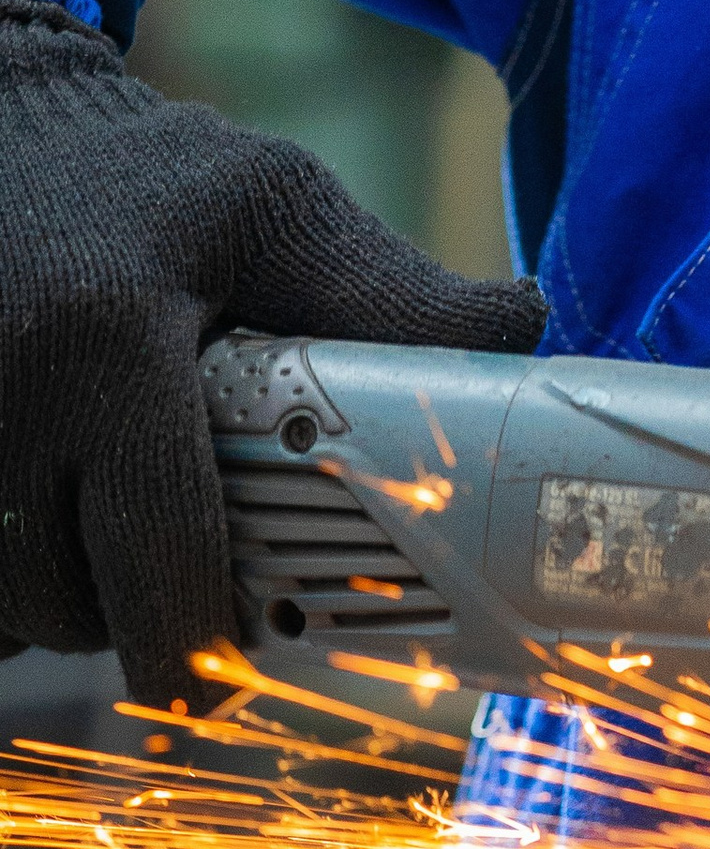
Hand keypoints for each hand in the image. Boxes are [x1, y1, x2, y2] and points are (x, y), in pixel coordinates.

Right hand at [0, 0, 545, 706]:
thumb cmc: (139, 180)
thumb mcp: (270, 209)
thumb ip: (387, 291)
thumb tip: (519, 324)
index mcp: (105, 345)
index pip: (163, 547)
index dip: (203, 635)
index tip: (237, 668)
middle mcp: (3, 400)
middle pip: (75, 601)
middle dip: (139, 618)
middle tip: (192, 594)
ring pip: (11, 604)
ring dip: (67, 602)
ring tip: (118, 539)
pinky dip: (12, 578)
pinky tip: (49, 525)